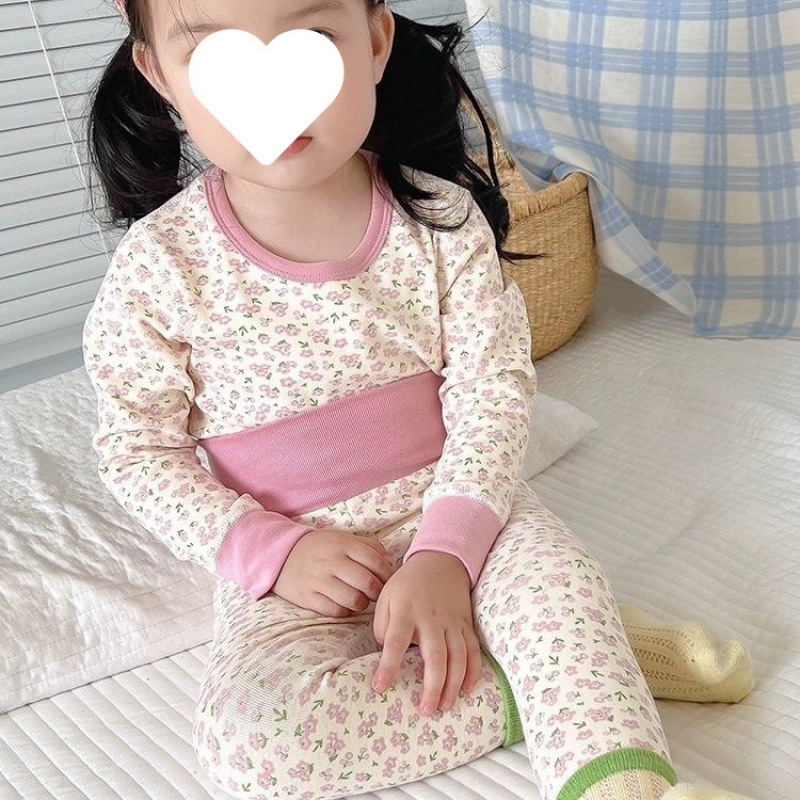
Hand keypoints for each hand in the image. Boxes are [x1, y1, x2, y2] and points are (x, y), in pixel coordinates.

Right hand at [273, 529, 394, 616]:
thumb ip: (368, 546)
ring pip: (353, 600)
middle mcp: (332, 561)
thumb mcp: (343, 538)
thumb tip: (388, 562)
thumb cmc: (320, 548)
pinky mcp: (307, 597)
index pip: (377, 562)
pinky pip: (335, 611)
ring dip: (361, 604)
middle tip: (374, 594)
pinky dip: (344, 612)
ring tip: (359, 600)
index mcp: (344, 544)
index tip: (387, 580)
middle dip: (376, 592)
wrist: (281, 555)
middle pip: (367, 583)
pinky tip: (343, 605)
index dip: (387, 575)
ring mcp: (319, 580)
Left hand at [371, 551, 482, 715]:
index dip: (387, 666)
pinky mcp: (466, 625)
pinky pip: (473, 650)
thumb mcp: (386, 597)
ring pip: (458, 657)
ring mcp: (452, 622)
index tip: (379, 687)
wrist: (440, 562)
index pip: (395, 642)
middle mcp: (431, 619)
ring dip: (453, 684)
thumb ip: (382, 625)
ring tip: (445, 706)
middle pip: (435, 656)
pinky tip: (467, 689)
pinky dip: (473, 671)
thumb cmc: (408, 585)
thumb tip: (386, 651)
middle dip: (432, 686)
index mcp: (406, 612)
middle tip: (426, 710)